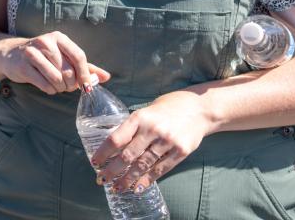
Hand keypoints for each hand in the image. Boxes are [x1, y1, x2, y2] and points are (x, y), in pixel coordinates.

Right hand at [0, 31, 110, 94]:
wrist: (10, 54)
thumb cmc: (42, 57)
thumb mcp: (63, 57)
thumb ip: (85, 67)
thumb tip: (106, 77)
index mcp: (58, 38)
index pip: (79, 56)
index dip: (85, 74)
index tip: (86, 86)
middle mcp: (46, 42)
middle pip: (68, 70)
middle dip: (70, 84)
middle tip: (66, 86)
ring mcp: (32, 53)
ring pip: (56, 78)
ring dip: (59, 88)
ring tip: (56, 86)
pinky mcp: (22, 65)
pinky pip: (44, 84)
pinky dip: (49, 90)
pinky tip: (47, 86)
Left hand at [92, 90, 211, 193]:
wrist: (199, 108)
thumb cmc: (168, 108)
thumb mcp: (146, 111)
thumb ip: (133, 127)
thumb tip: (115, 147)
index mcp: (140, 117)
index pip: (116, 138)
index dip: (104, 153)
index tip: (95, 162)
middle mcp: (152, 129)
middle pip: (127, 155)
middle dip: (112, 170)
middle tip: (102, 180)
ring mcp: (168, 141)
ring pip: (143, 165)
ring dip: (128, 179)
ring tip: (118, 187)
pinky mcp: (181, 152)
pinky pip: (160, 169)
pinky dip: (147, 180)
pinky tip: (137, 187)